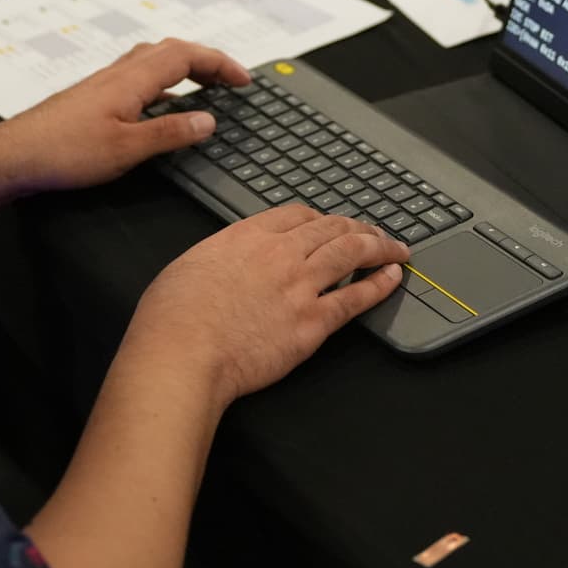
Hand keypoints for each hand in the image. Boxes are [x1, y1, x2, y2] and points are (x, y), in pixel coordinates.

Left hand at [0, 39, 250, 196]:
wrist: (15, 155)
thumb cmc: (65, 153)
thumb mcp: (127, 150)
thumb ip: (170, 133)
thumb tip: (209, 121)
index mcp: (133, 80)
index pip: (187, 56)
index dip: (220, 63)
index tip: (244, 79)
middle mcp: (120, 73)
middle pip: (172, 50)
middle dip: (207, 59)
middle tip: (231, 79)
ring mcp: (105, 81)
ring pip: (154, 59)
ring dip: (185, 65)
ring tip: (205, 84)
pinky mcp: (94, 95)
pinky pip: (139, 74)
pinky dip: (164, 79)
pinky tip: (164, 103)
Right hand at [124, 207, 409, 408]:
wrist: (181, 353)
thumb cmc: (172, 319)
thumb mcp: (189, 265)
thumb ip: (219, 257)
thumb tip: (227, 263)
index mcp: (247, 236)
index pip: (296, 214)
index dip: (319, 217)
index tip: (328, 223)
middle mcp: (280, 253)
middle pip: (331, 228)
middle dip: (358, 228)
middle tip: (374, 231)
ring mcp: (300, 286)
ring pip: (352, 253)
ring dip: (380, 247)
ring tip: (396, 248)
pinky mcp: (312, 323)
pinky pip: (356, 297)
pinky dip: (380, 284)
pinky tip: (393, 278)